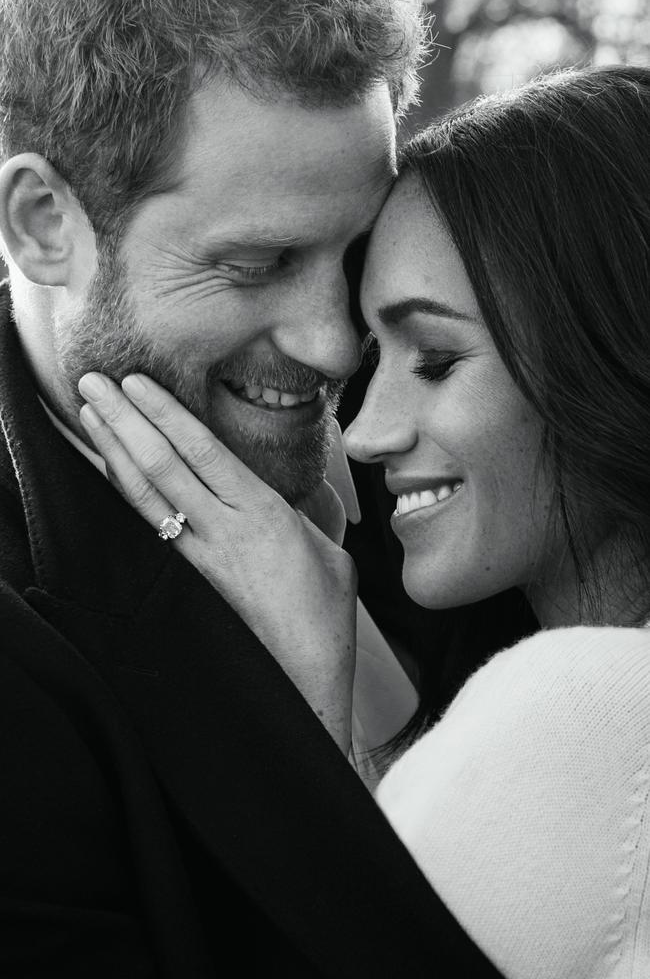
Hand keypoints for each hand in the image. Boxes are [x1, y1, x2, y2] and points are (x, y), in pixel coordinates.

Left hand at [78, 371, 356, 751]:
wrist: (304, 676)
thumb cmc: (324, 614)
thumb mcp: (329, 547)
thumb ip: (305, 507)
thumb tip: (294, 484)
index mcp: (263, 514)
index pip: (202, 451)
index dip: (165, 412)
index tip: (137, 382)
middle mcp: (224, 530)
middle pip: (162, 465)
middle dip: (124, 420)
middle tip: (93, 382)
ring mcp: (201, 555)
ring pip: (146, 494)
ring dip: (113, 450)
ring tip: (90, 413)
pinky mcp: (192, 576)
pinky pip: (151, 524)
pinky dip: (127, 491)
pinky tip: (112, 469)